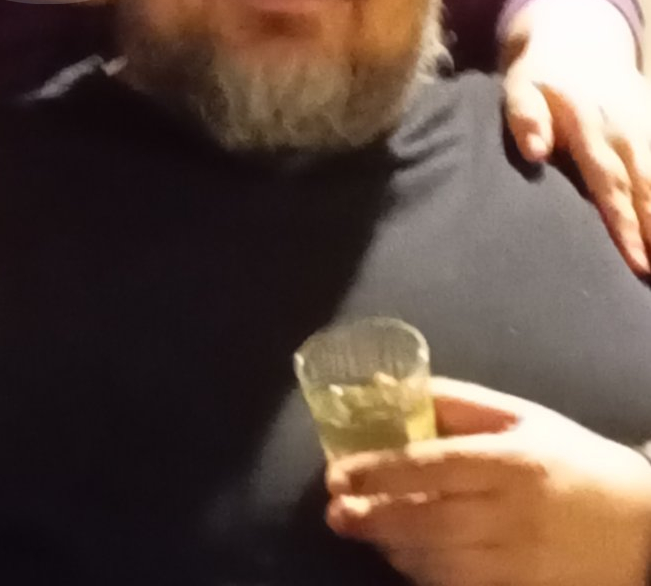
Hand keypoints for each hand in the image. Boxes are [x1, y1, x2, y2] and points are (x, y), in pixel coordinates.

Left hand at [327, 379, 650, 585]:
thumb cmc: (573, 461)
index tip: (337, 473)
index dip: (378, 471)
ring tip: (363, 530)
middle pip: (428, 518)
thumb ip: (458, 403)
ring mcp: (520, 561)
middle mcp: (512, 513)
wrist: (642, 528)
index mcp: (509, 460)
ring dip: (393, 547)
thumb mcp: (522, 417)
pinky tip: (404, 559)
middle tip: (334, 512)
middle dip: (373, 517)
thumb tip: (393, 388)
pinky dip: (426, 575)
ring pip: (439, 560)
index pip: (430, 466)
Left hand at [502, 0, 650, 274]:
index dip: (625, 223)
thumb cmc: (542, 75)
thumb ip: (525, 117)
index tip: (639, 264)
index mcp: (591, 123)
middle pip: (649, 186)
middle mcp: (627, 128)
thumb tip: (534, 153)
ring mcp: (649, 127)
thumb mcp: (521, 86)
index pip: (611, 181)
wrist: (578, 37)